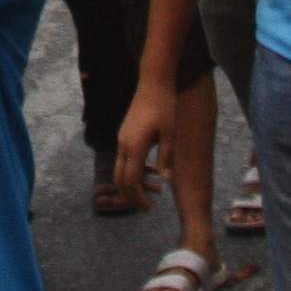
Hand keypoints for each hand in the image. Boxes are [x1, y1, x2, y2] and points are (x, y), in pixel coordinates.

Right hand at [110, 74, 179, 212]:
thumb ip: (167, 158)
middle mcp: (124, 145)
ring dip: (134, 184)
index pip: (131, 181)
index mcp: (135, 147)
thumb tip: (166, 181)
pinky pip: (125, 159)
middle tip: (148, 207)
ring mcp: (122, 139)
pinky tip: (152, 171)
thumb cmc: (165, 107)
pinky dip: (135, 171)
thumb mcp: (170, 134)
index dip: (138, 198)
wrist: (153, 83)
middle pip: (120, 179)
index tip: (150, 208)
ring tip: (155, 191)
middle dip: (132, 197)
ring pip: (120, 170)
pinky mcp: (125, 135)